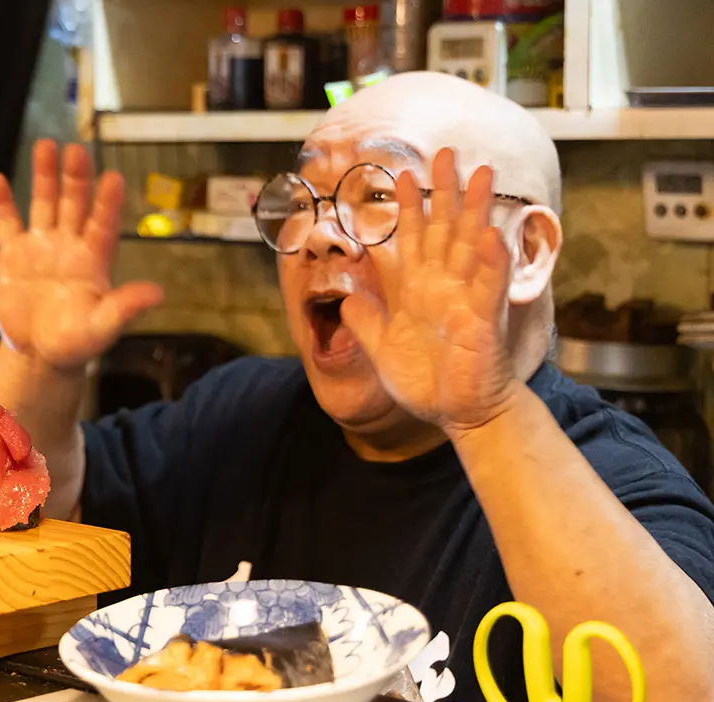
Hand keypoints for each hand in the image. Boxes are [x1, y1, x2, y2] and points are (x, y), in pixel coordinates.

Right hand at [0, 140, 162, 372]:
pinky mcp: (12, 254)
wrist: (39, 353)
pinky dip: (1, 203)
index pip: (103, 225)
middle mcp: (69, 244)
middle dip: (76, 178)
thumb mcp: (101, 329)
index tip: (113, 178)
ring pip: (44, 203)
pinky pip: (6, 223)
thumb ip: (124, 308)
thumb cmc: (76, 342)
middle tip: (77, 150)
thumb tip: (158, 294)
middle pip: (75, 204)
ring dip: (44, 176)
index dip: (108, 203)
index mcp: (94, 259)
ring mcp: (40, 245)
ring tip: (46, 146)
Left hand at [340, 148, 521, 435]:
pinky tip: (490, 235)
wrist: (458, 413)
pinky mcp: (482, 320)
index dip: (406, 208)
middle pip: (443, 229)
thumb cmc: (427, 381)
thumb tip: (345, 296)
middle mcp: (443, 287)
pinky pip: (488, 286)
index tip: (399, 176)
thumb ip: (364, 321)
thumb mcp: (381, 348)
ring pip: (470, 245)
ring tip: (480, 175)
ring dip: (475, 211)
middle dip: (444, 192)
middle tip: (445, 153)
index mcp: (417, 291)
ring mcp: (465, 299)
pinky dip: (490, 261)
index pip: (410, 240)